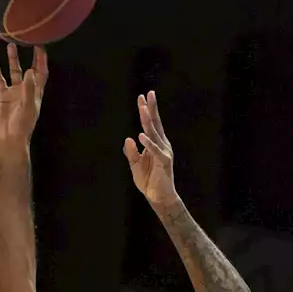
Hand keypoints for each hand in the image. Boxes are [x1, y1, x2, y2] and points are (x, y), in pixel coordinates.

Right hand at [0, 44, 47, 145]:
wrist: (10, 138)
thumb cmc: (23, 125)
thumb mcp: (28, 106)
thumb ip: (29, 89)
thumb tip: (30, 71)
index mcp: (36, 93)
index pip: (42, 72)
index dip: (42, 60)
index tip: (40, 46)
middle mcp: (27, 90)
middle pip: (30, 69)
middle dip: (30, 56)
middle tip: (28, 41)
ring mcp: (15, 92)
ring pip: (14, 72)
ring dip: (13, 60)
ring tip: (10, 46)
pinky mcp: (5, 96)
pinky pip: (0, 81)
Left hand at [122, 91, 176, 205]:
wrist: (158, 197)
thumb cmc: (148, 180)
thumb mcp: (135, 164)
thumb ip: (131, 152)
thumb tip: (128, 138)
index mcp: (155, 144)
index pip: (151, 124)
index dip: (147, 111)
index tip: (142, 97)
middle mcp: (162, 145)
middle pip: (155, 124)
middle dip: (151, 109)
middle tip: (148, 94)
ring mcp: (164, 152)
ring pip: (154, 133)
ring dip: (147, 121)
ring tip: (142, 108)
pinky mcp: (164, 162)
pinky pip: (155, 150)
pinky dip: (148, 143)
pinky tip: (140, 135)